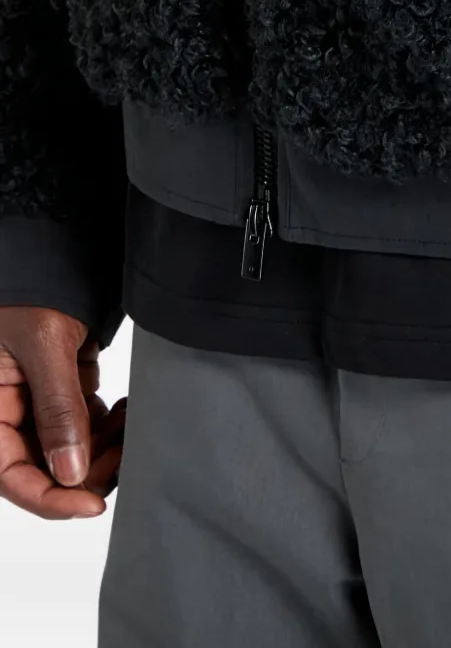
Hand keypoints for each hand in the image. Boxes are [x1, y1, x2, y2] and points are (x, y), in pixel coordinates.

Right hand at [0, 306, 126, 519]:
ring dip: (105, 449)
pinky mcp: (63, 392)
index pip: (11, 475)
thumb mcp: (44, 344)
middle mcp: (9, 415)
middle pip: (45, 470)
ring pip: (71, 452)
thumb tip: (70, 472)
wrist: (52, 254)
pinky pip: (86, 426)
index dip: (50, 499)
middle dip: (89, 470)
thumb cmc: (31, 288)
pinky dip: (109, 427)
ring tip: (132, 423)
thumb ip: (58, 407)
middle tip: (127, 452)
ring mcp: (37, 405)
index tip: (92, 504)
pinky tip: (127, 410)